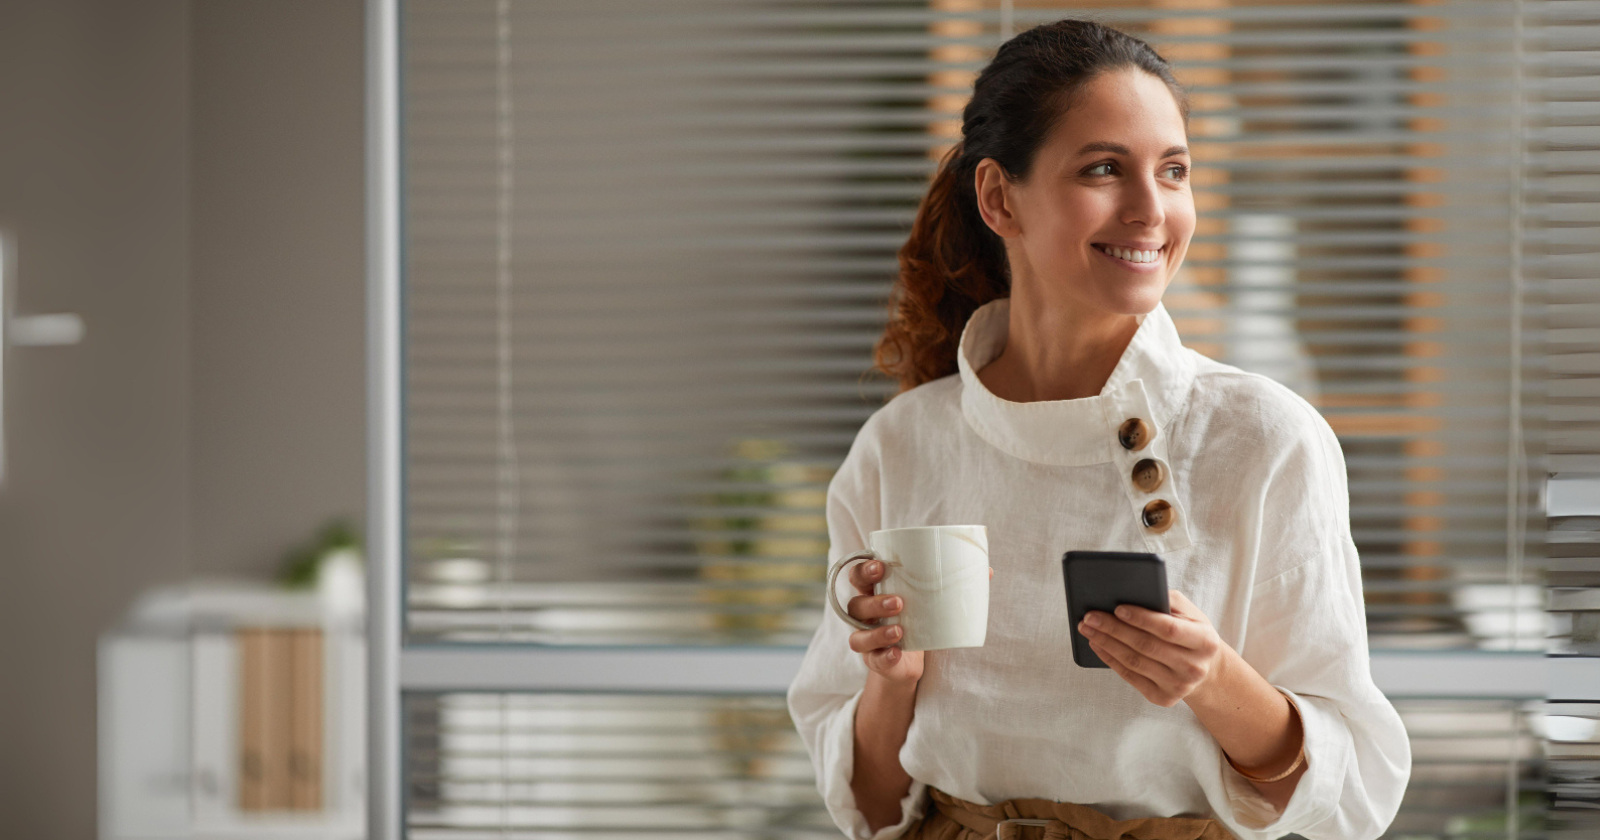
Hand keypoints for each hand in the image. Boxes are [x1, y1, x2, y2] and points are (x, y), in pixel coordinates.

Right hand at [846, 561, 995, 685]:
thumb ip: (952, 584)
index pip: (858, 576)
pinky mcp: (875, 660)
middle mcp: (865, 615)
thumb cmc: (919, 619)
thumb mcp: (931, 601)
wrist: (911, 661)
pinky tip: (897, 653)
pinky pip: (873, 659)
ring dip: (877, 632)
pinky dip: (884, 657)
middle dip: (874, 601)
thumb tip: (987, 570)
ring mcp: (867, 639)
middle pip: (855, 604)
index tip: (881, 566)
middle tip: (899, 602)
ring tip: (900, 630)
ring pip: (859, 635)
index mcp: (875, 591)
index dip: (864, 570)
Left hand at [1078, 589, 1224, 707]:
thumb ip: (1167, 600)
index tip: (1117, 608)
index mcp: (1205, 641)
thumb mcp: (1191, 613)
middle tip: (1090, 616)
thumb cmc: (1191, 632)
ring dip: (1106, 644)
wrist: (1205, 669)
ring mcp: (1178, 686)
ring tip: (1088, 628)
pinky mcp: (1163, 698)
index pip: (1169, 629)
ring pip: (1134, 662)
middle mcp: (1194, 667)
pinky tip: (1097, 645)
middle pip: (1147, 646)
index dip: (1142, 619)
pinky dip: (1110, 659)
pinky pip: (1130, 677)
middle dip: (1114, 629)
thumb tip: (1132, 593)